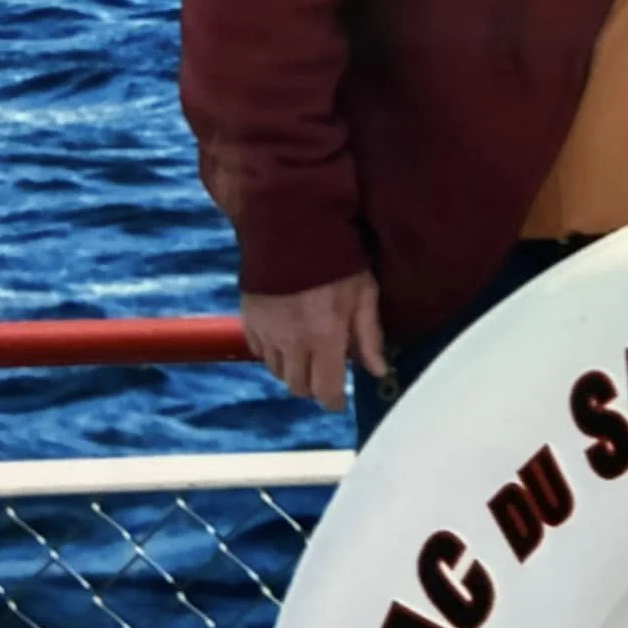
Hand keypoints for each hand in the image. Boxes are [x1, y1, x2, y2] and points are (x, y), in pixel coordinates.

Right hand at [240, 270, 386, 411]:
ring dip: (293, 369)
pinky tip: (287, 336)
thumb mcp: (365, 293)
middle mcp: (291, 342)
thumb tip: (377, 370)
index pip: (325, 390)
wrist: (292, 226)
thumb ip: (369, 335)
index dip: (333, 401)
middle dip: (314, 386)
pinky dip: (272, 352)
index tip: (337, 401)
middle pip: (298, 387)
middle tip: (325, 373)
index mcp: (324, 337)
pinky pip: (259, 351)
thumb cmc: (336, 257)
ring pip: (277, 372)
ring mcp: (267, 332)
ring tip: (307, 351)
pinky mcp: (249, 320)